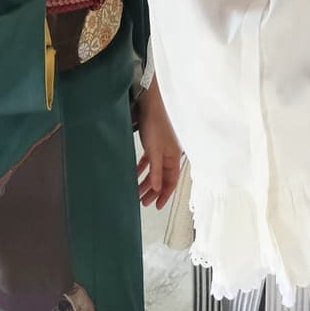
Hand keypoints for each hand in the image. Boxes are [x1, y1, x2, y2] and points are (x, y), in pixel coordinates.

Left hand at [136, 79, 181, 208]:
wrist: (150, 104)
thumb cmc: (156, 125)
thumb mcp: (155, 151)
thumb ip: (156, 171)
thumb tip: (158, 189)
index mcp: (174, 157)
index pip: (171, 181)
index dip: (165, 195)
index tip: (156, 206)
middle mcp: (169, 154)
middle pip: (162, 177)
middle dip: (153, 191)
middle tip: (142, 202)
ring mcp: (161, 148)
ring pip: (154, 170)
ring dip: (146, 181)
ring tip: (136, 191)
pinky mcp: (153, 142)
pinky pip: (148, 160)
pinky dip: (142, 168)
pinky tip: (135, 173)